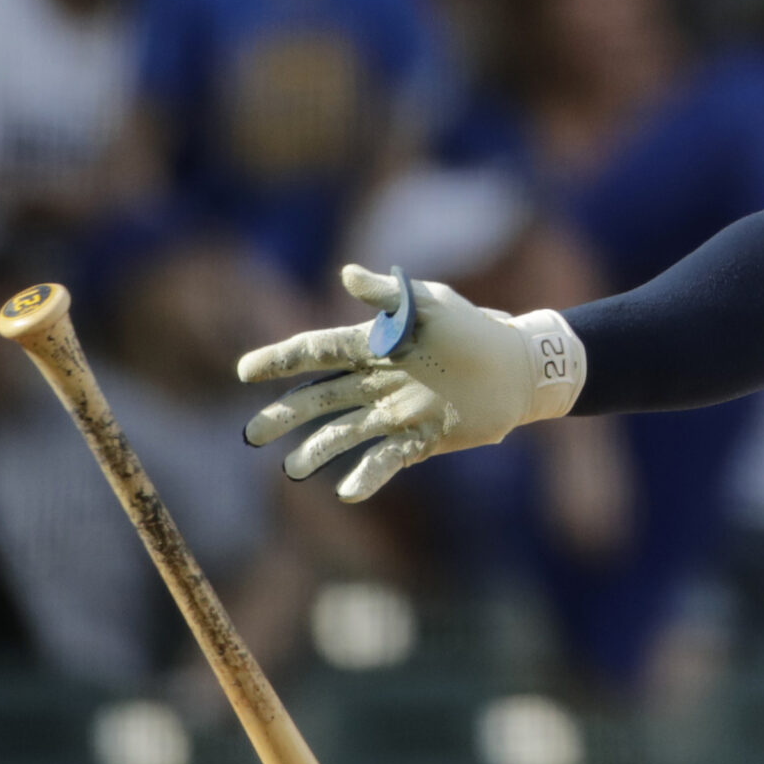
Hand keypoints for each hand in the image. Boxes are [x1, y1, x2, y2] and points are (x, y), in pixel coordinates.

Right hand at [239, 264, 585, 501]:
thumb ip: (390, 295)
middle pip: (319, 398)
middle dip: (285, 414)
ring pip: (344, 432)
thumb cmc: (475, 329)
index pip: (317, 351)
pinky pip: (386, 460)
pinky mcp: (420, 439)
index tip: (245, 370)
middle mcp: (376, 382)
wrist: (518, 369)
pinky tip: (347, 490)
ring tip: (292, 468)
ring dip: (317, 450)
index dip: (281, 360)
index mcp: (373, 346)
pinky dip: (366, 476)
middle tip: (253, 433)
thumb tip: (346, 273)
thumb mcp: (434, 304)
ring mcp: (395, 413)